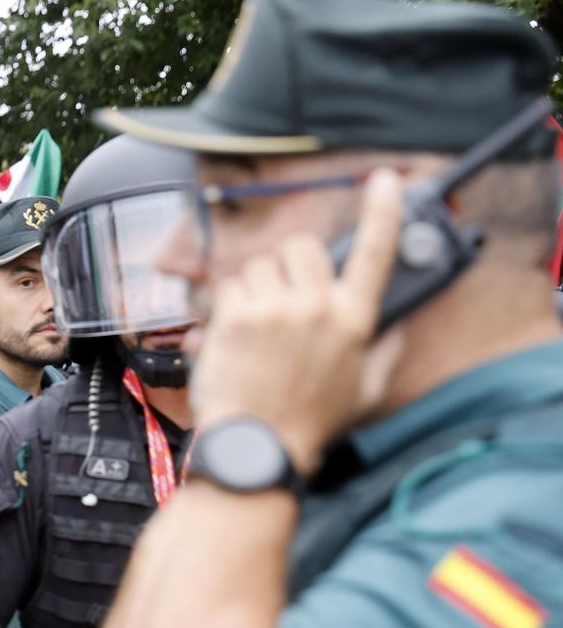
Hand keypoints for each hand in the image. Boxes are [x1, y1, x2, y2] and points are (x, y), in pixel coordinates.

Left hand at [187, 168, 407, 470]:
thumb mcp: (365, 390)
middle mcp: (317, 307)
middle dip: (291, 264)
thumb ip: (386, 351)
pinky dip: (229, 304)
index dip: (383, 211)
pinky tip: (234, 334)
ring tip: (256, 326)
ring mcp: (274, 310)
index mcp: (354, 319)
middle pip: (302, 246)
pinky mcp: (236, 318)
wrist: (258, 446)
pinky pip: (230, 286)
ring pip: (261, 266)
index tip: (385, 181)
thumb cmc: (309, 423)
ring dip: (257, 287)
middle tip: (283, 296)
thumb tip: (399, 325)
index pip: (376, 251)